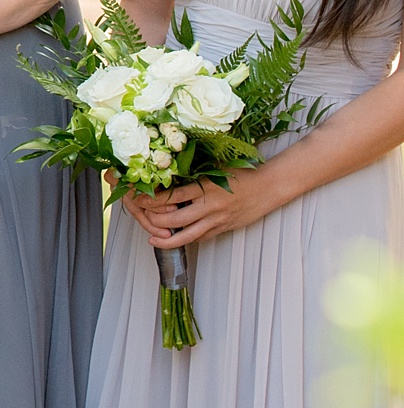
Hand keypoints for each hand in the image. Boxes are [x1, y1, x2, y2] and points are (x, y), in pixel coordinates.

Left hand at [123, 169, 280, 248]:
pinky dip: (185, 239)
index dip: (151, 200)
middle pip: (174, 220)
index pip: (171, 197)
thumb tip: (167, 172)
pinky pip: (200, 238)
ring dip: (166, 240)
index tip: (138, 198)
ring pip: (186, 236)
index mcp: (205, 187)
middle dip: (153, 221)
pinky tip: (174, 238)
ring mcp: (217, 220)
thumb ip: (194, 173)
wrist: (269, 186)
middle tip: (141, 218)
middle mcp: (209, 206)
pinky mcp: (223, 229)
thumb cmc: (242, 173)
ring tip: (152, 240)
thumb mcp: (215, 168)